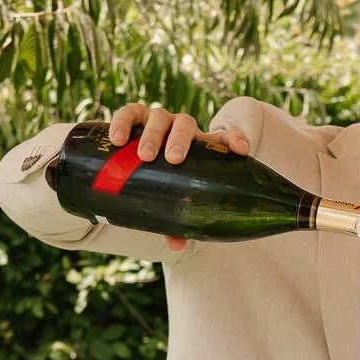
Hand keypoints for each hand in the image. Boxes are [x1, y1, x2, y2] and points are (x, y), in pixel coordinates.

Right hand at [107, 102, 249, 250]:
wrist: (140, 164)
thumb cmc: (168, 184)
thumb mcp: (176, 201)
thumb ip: (179, 222)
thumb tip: (175, 246)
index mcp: (201, 146)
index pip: (224, 137)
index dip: (235, 139)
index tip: (242, 151)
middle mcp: (181, 128)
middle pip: (185, 124)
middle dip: (180, 140)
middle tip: (173, 159)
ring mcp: (157, 121)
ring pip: (158, 117)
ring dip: (152, 134)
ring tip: (144, 155)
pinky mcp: (134, 118)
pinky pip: (129, 113)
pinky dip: (123, 122)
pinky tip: (117, 139)